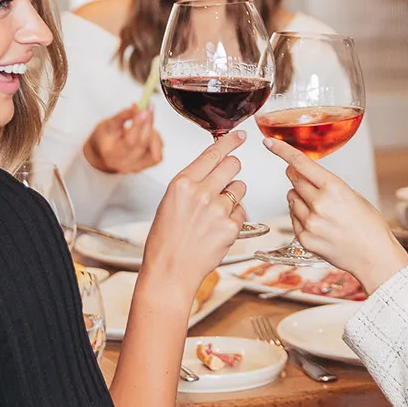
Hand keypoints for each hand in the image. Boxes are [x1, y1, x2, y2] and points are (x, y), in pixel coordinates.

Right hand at [83, 106, 162, 174]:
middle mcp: (125, 163)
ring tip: (142, 125)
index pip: (130, 140)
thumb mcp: (108, 124)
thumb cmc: (104, 139)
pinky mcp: (146, 166)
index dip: (138, 124)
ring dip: (152, 132)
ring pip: (155, 149)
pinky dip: (156, 141)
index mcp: (112, 154)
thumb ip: (122, 116)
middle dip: (148, 122)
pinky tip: (148, 135)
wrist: (103, 154)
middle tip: (147, 108)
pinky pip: (158, 153)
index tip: (142, 110)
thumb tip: (137, 108)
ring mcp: (137, 166)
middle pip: (144, 143)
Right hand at [141, 131, 246, 300]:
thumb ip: (191, 183)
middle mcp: (201, 193)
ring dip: (233, 195)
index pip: (213, 153)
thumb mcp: (170, 202)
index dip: (229, 141)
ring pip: (240, 188)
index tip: (240, 135)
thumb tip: (212, 167)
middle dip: (232, 169)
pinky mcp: (231, 227)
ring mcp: (218, 210)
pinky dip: (233, 218)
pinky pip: (241, 212)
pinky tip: (217, 229)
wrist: (170, 271)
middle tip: (224, 181)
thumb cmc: (166, 240)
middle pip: (233, 165)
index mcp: (182, 183)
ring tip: (215, 213)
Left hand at [264, 138, 407, 293]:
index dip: (282, 150)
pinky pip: (293, 218)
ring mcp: (309, 223)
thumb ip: (327, 184)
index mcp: (334, 188)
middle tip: (311, 184)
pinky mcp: (304, 239)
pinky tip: (319, 223)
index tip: (269, 143)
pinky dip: (301, 216)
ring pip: (291, 199)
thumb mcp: (353, 195)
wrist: (374, 257)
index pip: (300, 163)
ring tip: (320, 209)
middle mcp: (319, 204)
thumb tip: (303, 174)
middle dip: (298, 177)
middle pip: (294, 179)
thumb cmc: (369, 226)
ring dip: (299, 198)